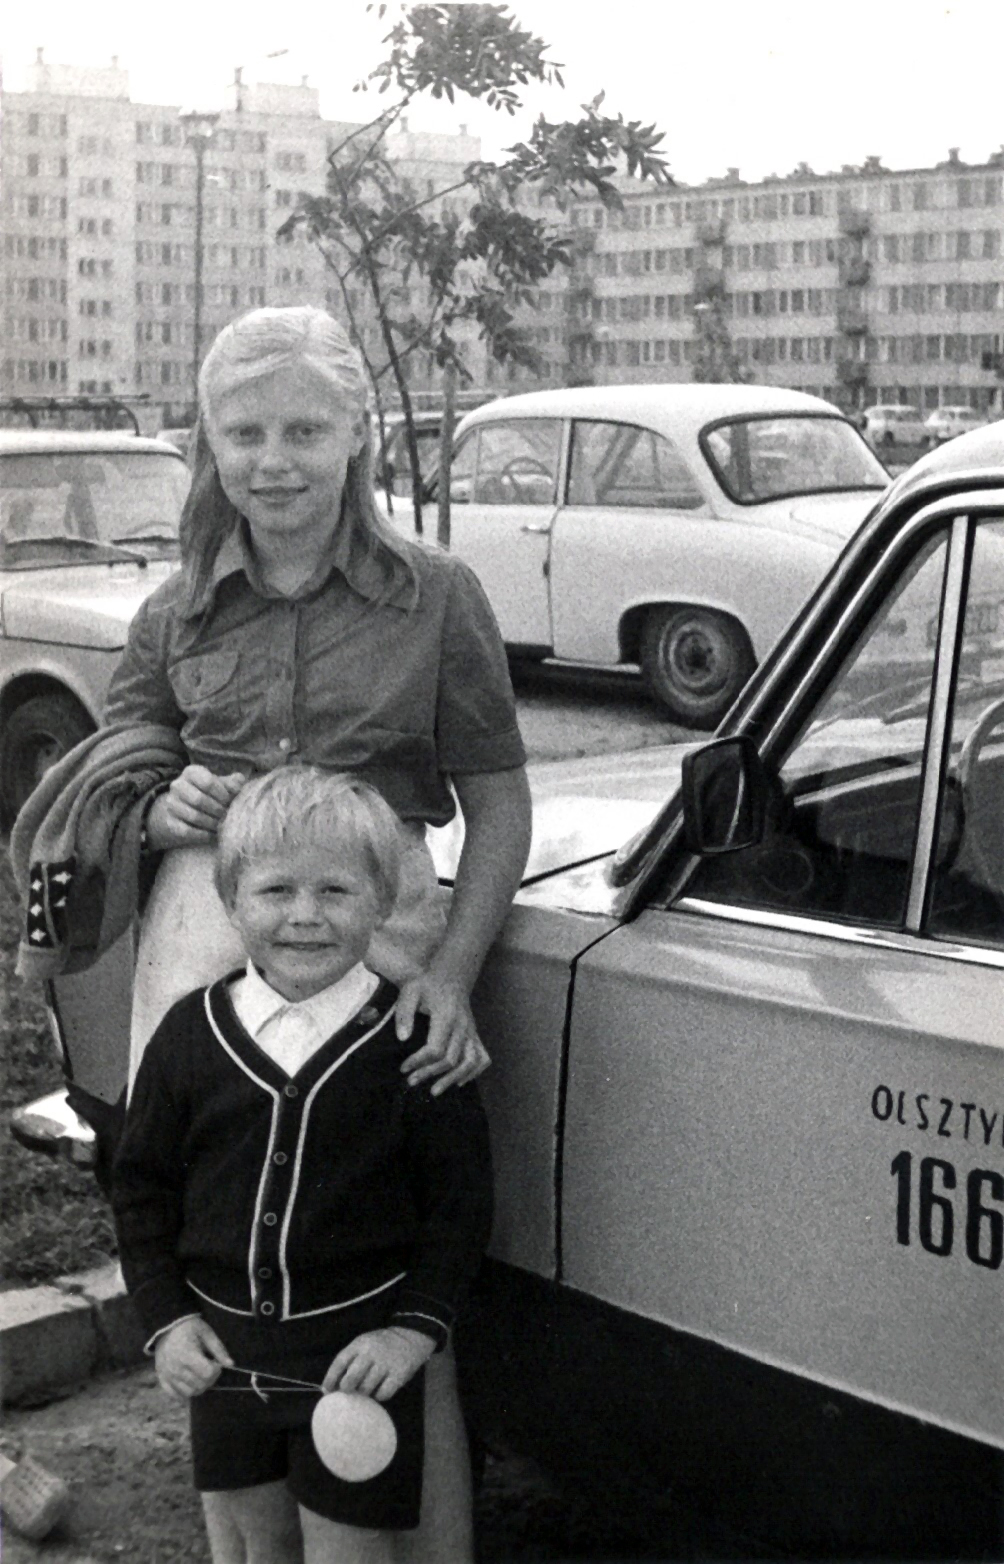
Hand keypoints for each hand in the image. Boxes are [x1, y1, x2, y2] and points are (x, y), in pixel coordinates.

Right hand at [146, 765, 245, 850]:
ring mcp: (172, 803)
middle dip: (217, 810)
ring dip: (211, 823)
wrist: (188, 807)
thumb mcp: (222, 784)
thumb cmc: (211, 793)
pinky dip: (202, 834)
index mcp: (191, 772)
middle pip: (199, 800)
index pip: (208, 782)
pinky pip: (186, 831)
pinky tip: (213, 835)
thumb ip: (233, 783)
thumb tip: (239, 781)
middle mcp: (178, 785)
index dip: (222, 794)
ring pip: (193, 816)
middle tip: (227, 816)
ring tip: (222, 825)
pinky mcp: (170, 821)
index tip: (230, 802)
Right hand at [154, 1316, 232, 1399]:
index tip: (215, 1362)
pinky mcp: (162, 1380)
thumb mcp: (206, 1332)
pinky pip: (176, 1395)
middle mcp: (176, 1369)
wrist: (165, 1328)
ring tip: (199, 1373)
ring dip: (199, 1386)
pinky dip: (185, 1392)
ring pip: (189, 1393)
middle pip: (200, 1386)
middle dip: (210, 1379)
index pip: (207, 1374)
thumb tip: (231, 1364)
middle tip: (209, 1368)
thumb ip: (218, 1349)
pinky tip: (189, 1381)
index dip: (216, 1370)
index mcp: (187, 1355)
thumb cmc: (189, 1328)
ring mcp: (167, 1376)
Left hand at [322, 1327, 433, 1400]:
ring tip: (366, 1389)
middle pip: (351, 1378)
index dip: (330, 1378)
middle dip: (346, 1388)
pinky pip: (383, 1394)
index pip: (340, 1362)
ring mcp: (385, 1364)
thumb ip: (349, 1360)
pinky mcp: (398, 1375)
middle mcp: (371, 1353)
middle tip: (349, 1391)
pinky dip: (379, 1396)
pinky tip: (379, 1390)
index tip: (326, 1391)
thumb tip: (331, 1385)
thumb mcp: (363, 1343)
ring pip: (366, 1388)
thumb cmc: (380, 1344)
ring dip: (363, 1393)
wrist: (409, 1337)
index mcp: (360, 1344)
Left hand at [395, 971, 489, 1094]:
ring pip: (470, 1062)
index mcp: (446, 1016)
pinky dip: (474, 1072)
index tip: (404, 1068)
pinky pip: (482, 1058)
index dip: (419, 1061)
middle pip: (451, 1059)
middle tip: (411, 1082)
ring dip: (452, 1079)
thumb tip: (403, 1039)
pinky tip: (459, 1082)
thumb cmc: (427, 984)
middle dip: (430, 1073)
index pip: (435, 1049)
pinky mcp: (475, 1034)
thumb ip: (404, 1013)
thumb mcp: (410, 991)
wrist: (451, 976)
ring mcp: (472, 1031)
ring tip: (435, 1090)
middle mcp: (463, 1026)